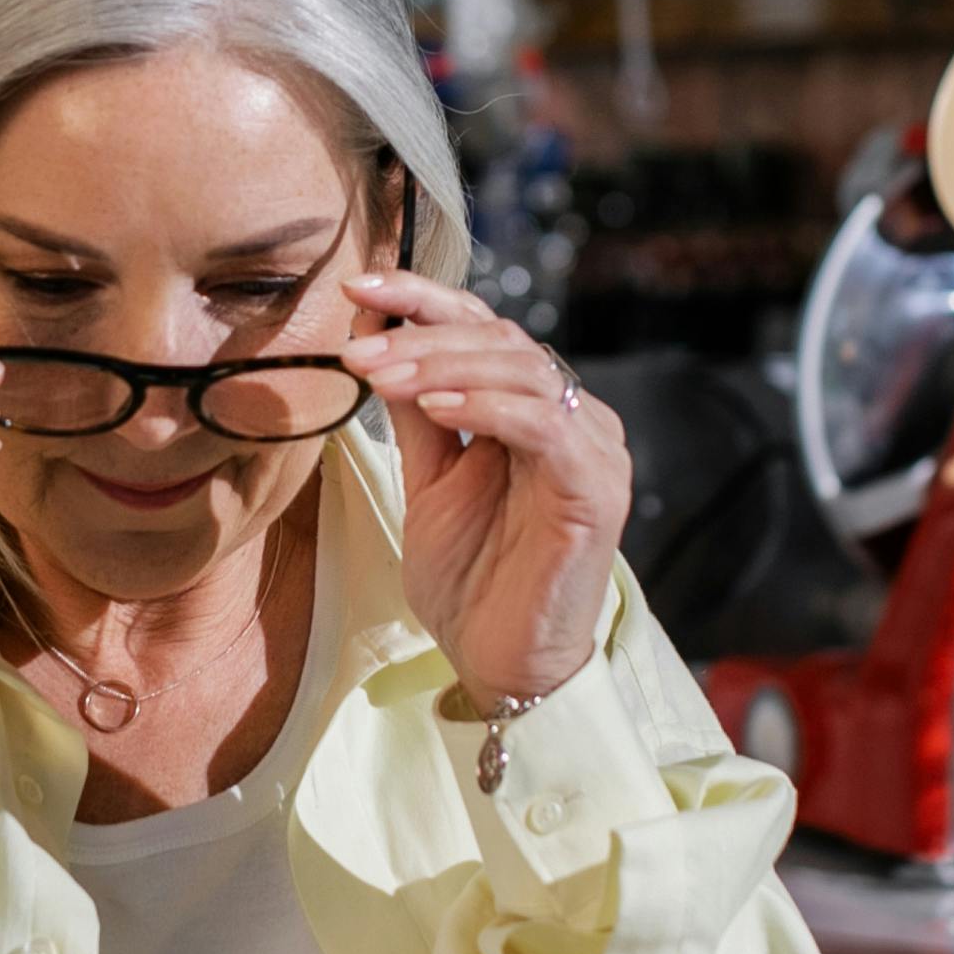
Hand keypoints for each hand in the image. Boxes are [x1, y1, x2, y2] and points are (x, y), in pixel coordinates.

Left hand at [340, 270, 628, 713]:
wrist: (503, 666)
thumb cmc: (474, 582)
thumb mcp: (429, 481)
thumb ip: (416, 410)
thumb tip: (376, 334)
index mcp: (532, 411)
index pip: (484, 329)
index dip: (424, 299)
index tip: (359, 287)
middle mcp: (570, 419)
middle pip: (502, 340)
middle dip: (421, 334)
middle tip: (357, 346)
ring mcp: (591, 450)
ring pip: (523, 369)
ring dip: (443, 363)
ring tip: (381, 375)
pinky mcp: (596, 488)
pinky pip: (545, 425)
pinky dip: (488, 405)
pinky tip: (437, 405)